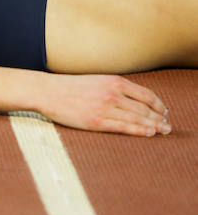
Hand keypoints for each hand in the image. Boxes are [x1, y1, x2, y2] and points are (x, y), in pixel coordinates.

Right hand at [39, 74, 170, 135]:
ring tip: (162, 131)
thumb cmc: (70, 87)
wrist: (47, 91)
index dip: (159, 105)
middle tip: (168, 126)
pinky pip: (124, 127)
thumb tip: (134, 99)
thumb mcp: (96, 81)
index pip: (145, 94)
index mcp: (113, 81)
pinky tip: (148, 133)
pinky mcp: (96, 121)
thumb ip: (115, 88)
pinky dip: (139, 130)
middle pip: (144, 108)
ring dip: (153, 126)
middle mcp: (112, 94)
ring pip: (137, 119)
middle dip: (159, 118)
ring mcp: (104, 108)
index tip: (164, 111)